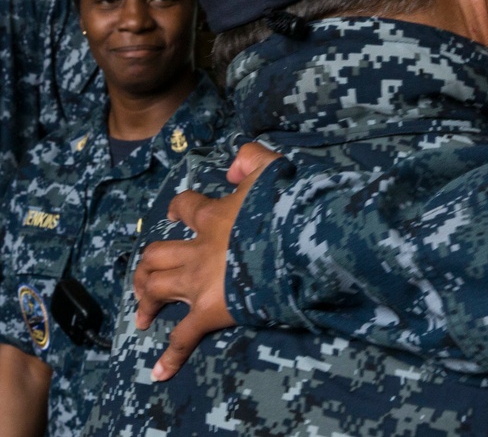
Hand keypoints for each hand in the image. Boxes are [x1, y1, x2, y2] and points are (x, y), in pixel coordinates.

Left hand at [133, 143, 279, 380]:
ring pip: (156, 287)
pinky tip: (158, 372)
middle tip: (147, 275)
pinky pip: (183, 337)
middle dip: (147, 265)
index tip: (173, 214)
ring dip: (145, 298)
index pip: (183, 207)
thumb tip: (233, 167)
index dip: (176, 209)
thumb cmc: (289, 207)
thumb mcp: (274, 169)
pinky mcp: (210, 311)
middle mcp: (197, 248)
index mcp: (213, 215)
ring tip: (142, 313)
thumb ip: (252, 160)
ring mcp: (200, 282)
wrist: (298, 241)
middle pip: (155, 254)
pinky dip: (170, 355)